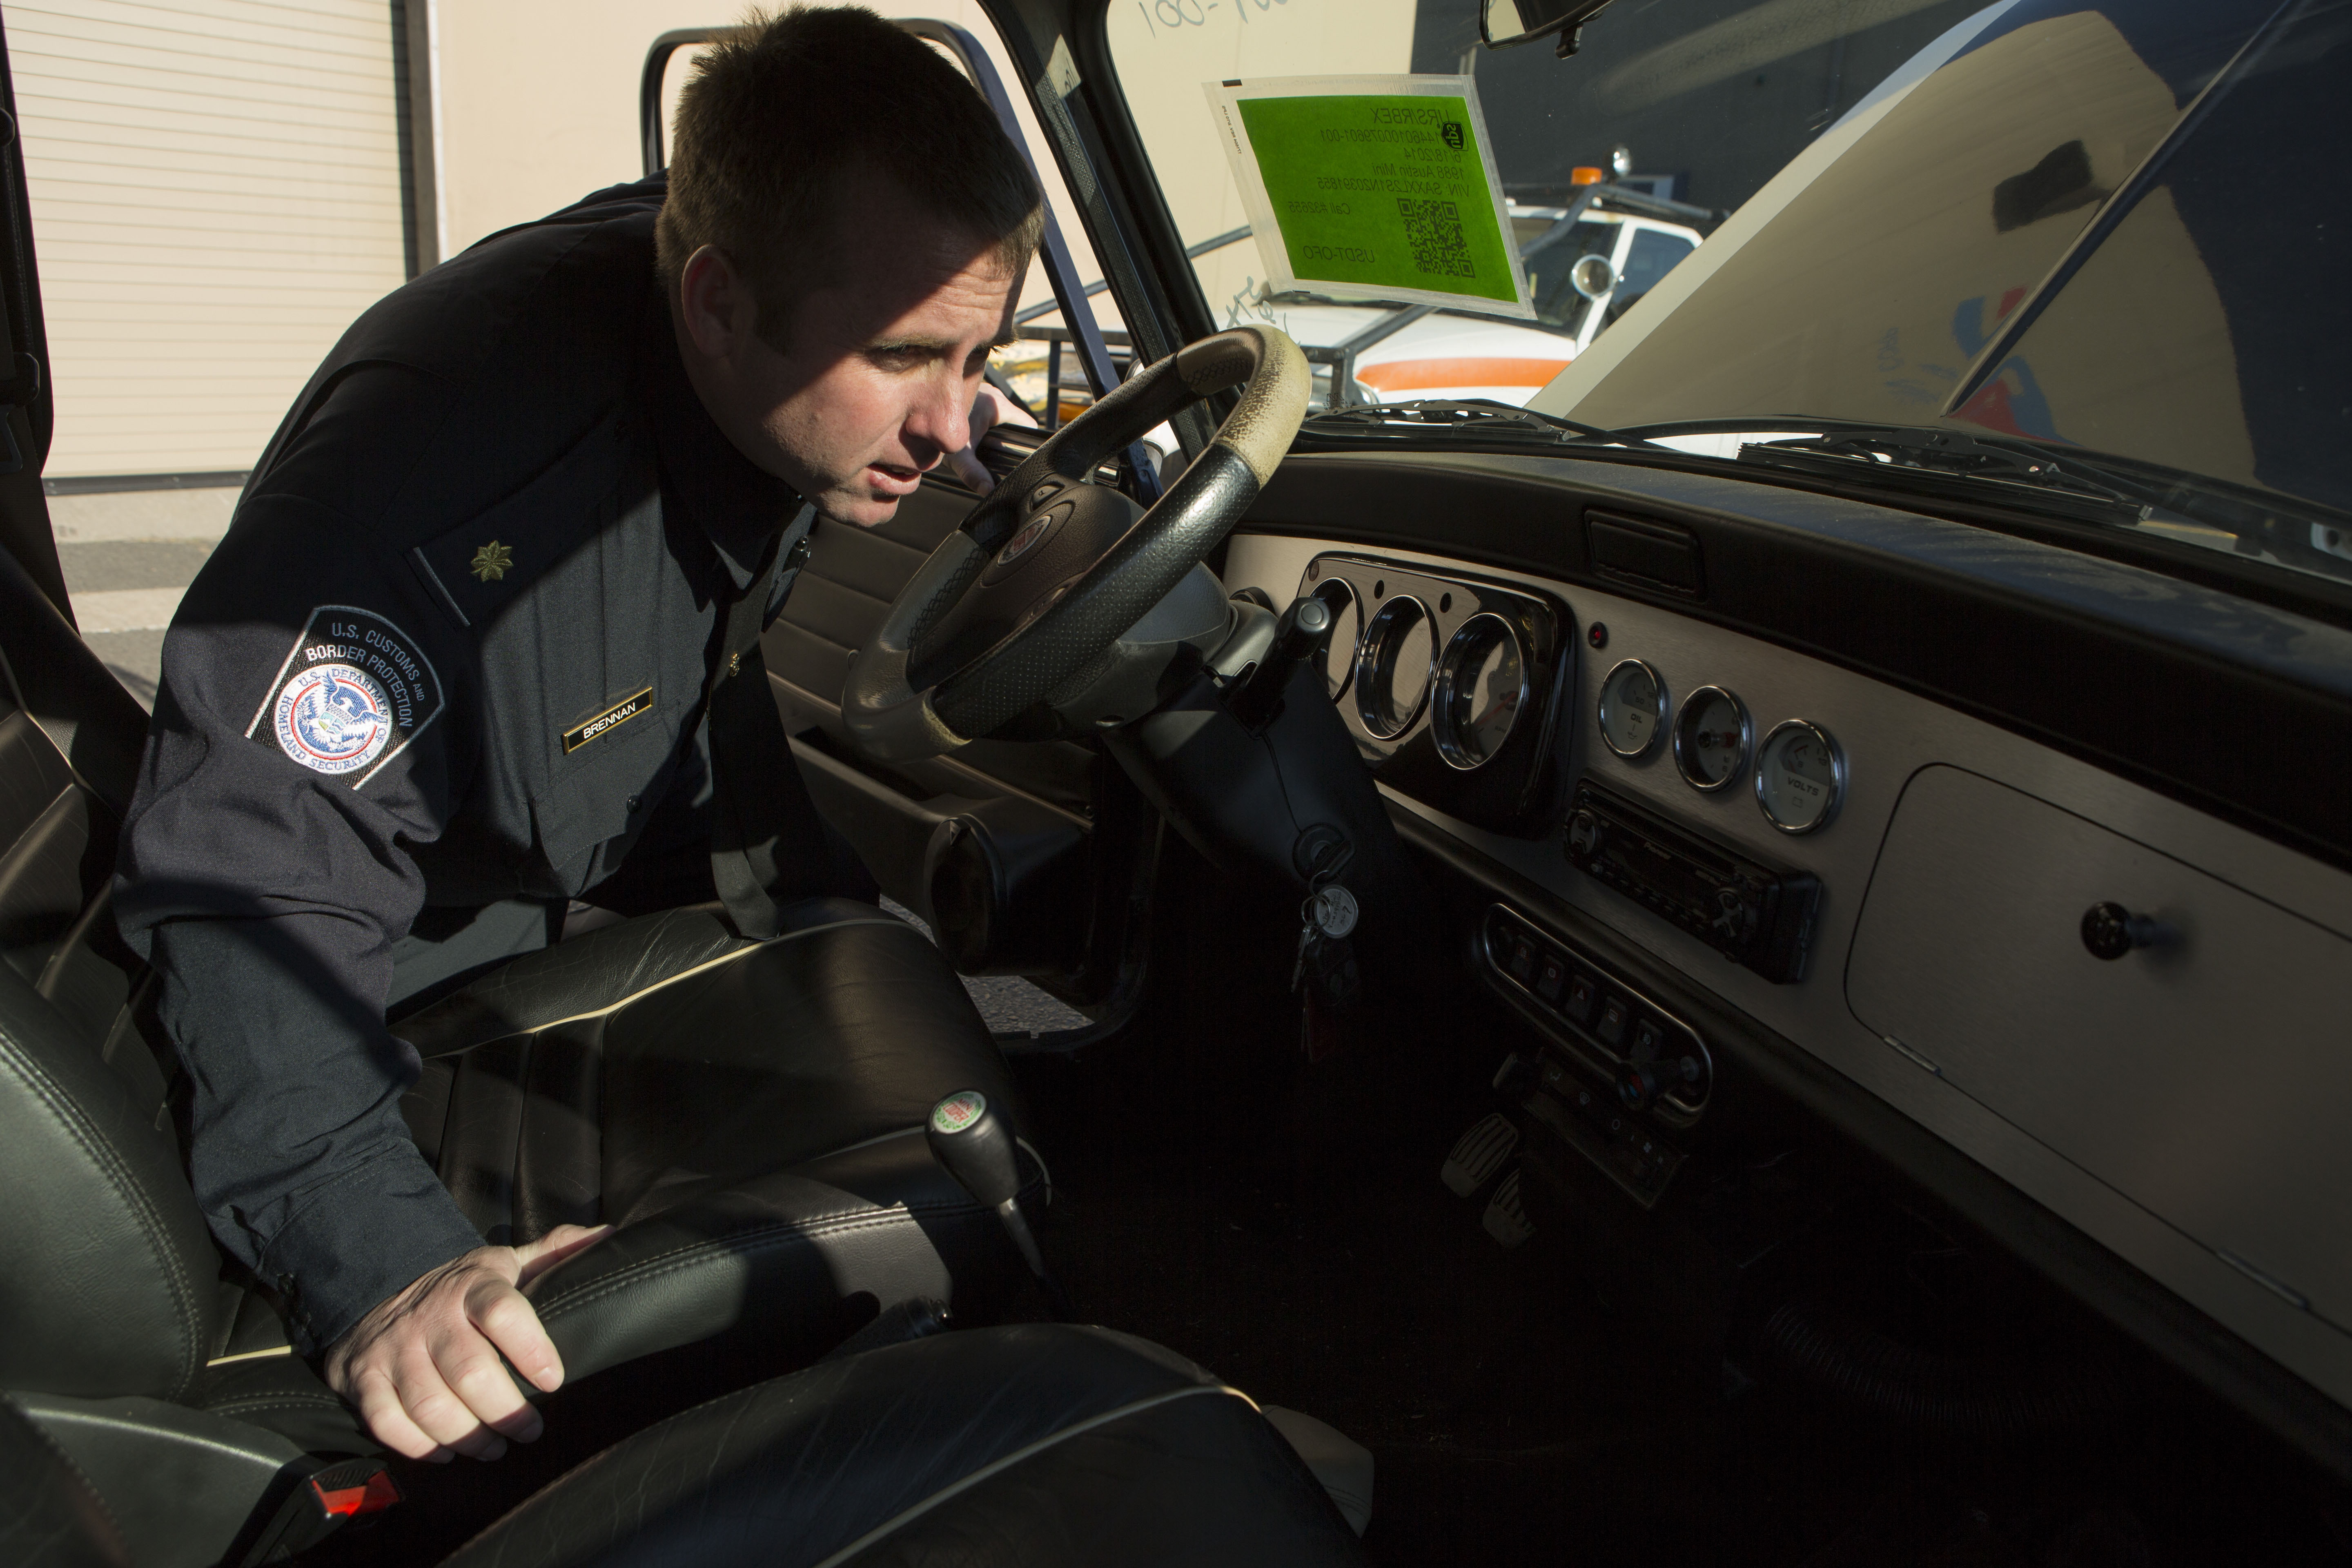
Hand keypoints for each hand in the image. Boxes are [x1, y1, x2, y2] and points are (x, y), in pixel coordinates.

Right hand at [323, 1223, 610, 1461]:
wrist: (378, 1290)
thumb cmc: (461, 1288)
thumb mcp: (506, 1261)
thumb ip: (554, 1251)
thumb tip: (609, 1236)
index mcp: (473, 1285)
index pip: (503, 1312)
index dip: (531, 1349)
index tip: (553, 1381)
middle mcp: (431, 1316)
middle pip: (469, 1372)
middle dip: (505, 1412)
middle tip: (529, 1431)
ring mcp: (395, 1348)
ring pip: (431, 1404)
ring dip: (468, 1437)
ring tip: (495, 1447)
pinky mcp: (364, 1377)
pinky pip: (388, 1422)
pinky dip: (419, 1446)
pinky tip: (446, 1453)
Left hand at [945, 382, 1035, 493]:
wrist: (915, 406)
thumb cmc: (934, 423)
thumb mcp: (957, 454)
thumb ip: (974, 473)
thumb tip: (989, 490)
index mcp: (997, 404)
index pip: (1028, 426)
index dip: (1027, 444)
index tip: (1021, 460)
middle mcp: (994, 395)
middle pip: (1015, 424)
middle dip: (1010, 442)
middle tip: (1002, 459)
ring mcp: (984, 395)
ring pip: (1002, 420)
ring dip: (998, 435)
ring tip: (989, 451)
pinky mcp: (975, 398)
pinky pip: (989, 415)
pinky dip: (987, 428)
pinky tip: (978, 440)